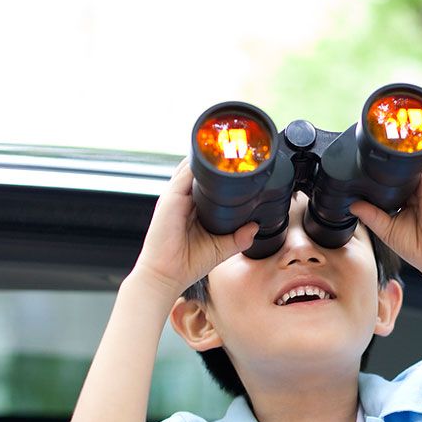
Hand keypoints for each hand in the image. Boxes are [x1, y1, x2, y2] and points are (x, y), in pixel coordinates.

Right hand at [131, 157, 257, 295]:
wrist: (166, 275)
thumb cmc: (187, 264)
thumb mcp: (220, 249)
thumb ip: (238, 238)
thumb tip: (255, 227)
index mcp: (191, 208)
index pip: (205, 182)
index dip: (218, 173)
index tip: (237, 165)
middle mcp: (182, 199)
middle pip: (197, 170)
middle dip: (214, 160)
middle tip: (235, 150)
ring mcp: (174, 197)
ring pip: (190, 167)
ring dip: (206, 157)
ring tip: (226, 147)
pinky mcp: (170, 198)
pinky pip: (183, 174)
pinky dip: (196, 165)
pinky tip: (211, 159)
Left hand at [349, 159, 421, 282]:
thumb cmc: (417, 247)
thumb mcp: (387, 229)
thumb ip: (371, 215)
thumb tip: (353, 206)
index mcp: (409, 200)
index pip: (394, 182)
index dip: (383, 176)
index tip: (367, 170)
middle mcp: (419, 190)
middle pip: (403, 169)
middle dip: (390, 163)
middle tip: (371, 158)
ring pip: (413, 160)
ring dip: (402, 154)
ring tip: (386, 148)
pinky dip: (418, 150)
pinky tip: (405, 147)